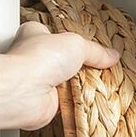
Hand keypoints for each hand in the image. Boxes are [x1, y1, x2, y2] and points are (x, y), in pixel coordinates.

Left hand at [4, 21, 119, 129]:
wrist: (24, 93)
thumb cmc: (38, 60)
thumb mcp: (76, 45)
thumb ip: (95, 51)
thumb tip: (111, 55)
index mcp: (35, 36)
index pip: (53, 34)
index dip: (69, 38)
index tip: (87, 44)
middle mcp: (35, 59)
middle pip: (64, 61)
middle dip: (80, 66)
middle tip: (99, 67)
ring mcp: (40, 83)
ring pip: (68, 83)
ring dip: (81, 86)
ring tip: (98, 83)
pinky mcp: (46, 103)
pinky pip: (69, 102)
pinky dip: (79, 103)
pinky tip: (89, 100)